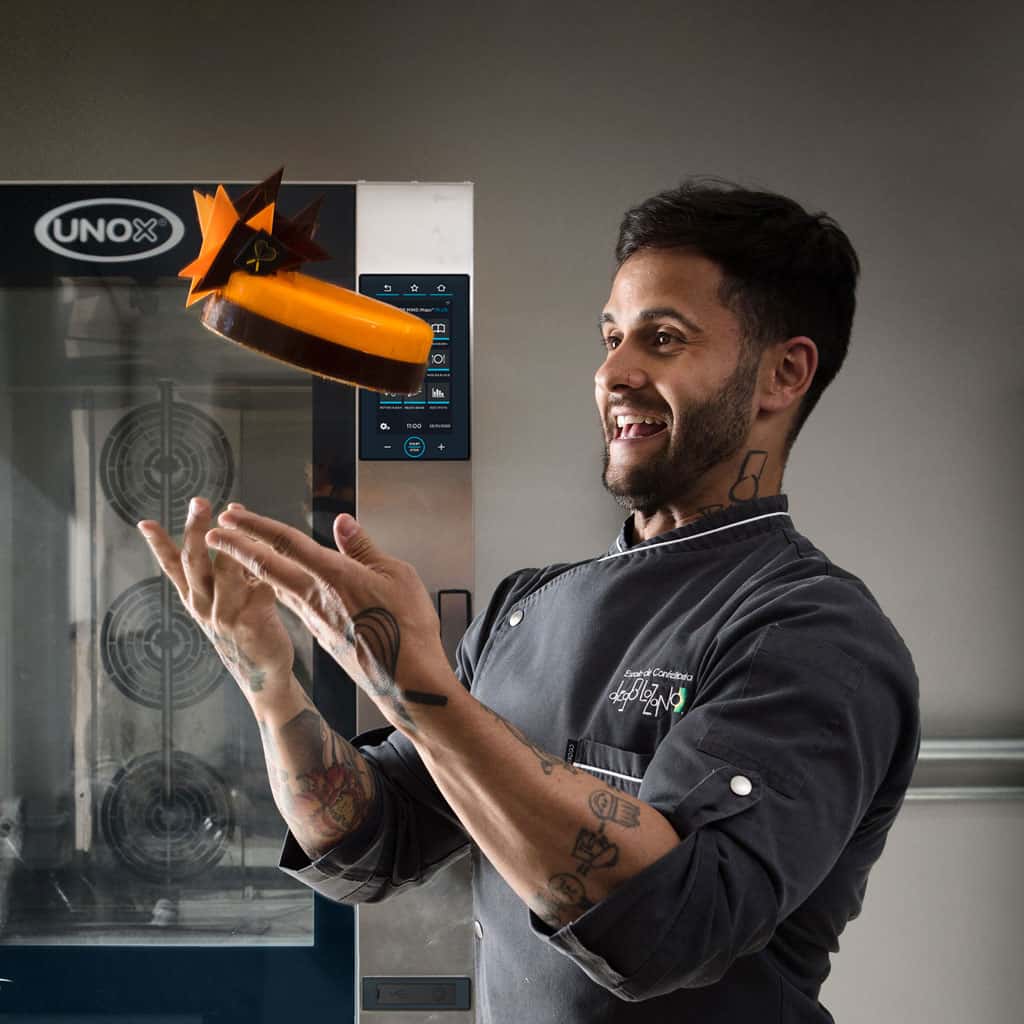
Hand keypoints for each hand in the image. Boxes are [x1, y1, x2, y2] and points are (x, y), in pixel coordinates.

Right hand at [137, 497, 295, 707]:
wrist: (262, 673)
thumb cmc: (244, 628)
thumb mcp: (223, 599)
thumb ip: (222, 569)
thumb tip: (228, 525)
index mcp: (195, 598)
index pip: (172, 568)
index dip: (158, 545)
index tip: (143, 522)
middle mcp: (204, 606)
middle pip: (194, 562)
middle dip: (196, 530)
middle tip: (198, 502)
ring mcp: (226, 614)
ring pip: (225, 570)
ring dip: (230, 542)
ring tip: (235, 515)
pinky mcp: (252, 620)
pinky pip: (258, 584)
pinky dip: (263, 566)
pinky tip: (271, 548)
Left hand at [203, 506, 451, 732]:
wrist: (406, 681)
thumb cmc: (408, 628)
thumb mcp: (397, 576)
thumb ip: (364, 548)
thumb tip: (343, 523)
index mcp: (335, 575)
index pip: (286, 543)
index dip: (255, 527)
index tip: (231, 516)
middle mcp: (316, 598)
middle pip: (266, 567)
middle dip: (236, 548)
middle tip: (212, 534)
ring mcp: (315, 620)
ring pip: (275, 588)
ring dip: (253, 568)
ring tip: (239, 555)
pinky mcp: (321, 636)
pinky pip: (292, 604)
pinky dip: (277, 589)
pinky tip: (279, 586)